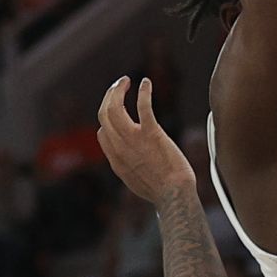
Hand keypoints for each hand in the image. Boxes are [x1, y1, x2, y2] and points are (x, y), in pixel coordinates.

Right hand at [95, 78, 194, 202]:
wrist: (174, 195)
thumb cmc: (163, 191)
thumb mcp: (137, 183)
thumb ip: (130, 168)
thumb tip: (132, 162)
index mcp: (116, 160)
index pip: (102, 132)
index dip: (108, 119)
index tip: (119, 111)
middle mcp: (120, 147)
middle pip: (104, 114)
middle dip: (109, 96)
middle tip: (118, 86)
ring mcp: (134, 140)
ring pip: (114, 107)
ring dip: (118, 90)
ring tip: (125, 81)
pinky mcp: (152, 134)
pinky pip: (142, 107)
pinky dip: (142, 92)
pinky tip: (146, 83)